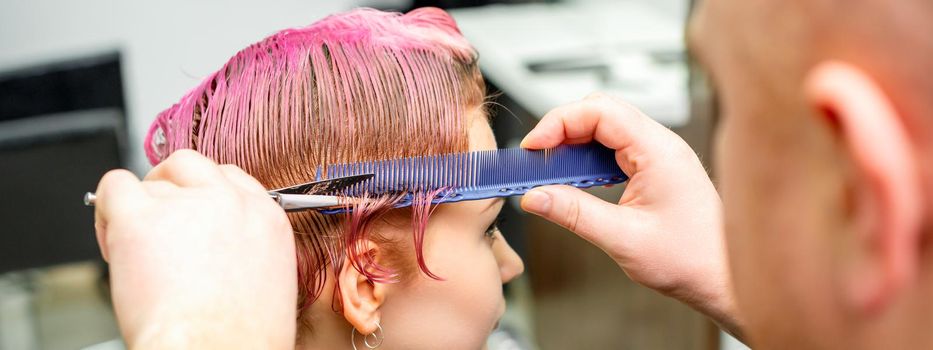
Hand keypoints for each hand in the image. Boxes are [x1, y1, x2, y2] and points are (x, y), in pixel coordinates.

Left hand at [93, 150, 296, 348]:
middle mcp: (229, 202)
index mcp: (265, 218)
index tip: (192, 216)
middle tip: (158, 222)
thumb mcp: (270, 284)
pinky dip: (106, 211)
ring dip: (137, 212)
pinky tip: (114, 243)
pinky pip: (113, 187)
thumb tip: (216, 248)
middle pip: (190, 165)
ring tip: (135, 256)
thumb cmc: (239, 339)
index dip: (204, 195)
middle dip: (170, 188)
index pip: (231, 178)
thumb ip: (246, 248)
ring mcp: (184, 204)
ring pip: (148, 184)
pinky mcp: (140, 217)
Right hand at [520, 94, 741, 336]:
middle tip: (537, 160)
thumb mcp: (623, 238)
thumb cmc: (693, 260)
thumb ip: (574, 213)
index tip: (533, 148)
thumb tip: (535, 196)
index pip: (598, 111)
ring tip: (552, 174)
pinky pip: (615, 150)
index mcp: (658, 150)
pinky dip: (589, 161)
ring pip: (605, 130)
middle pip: (600, 112)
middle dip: (562, 131)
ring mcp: (659, 156)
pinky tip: (577, 183)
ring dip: (574, 147)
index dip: (558, 123)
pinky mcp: (656, 170)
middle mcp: (661, 145)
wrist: (725, 279)